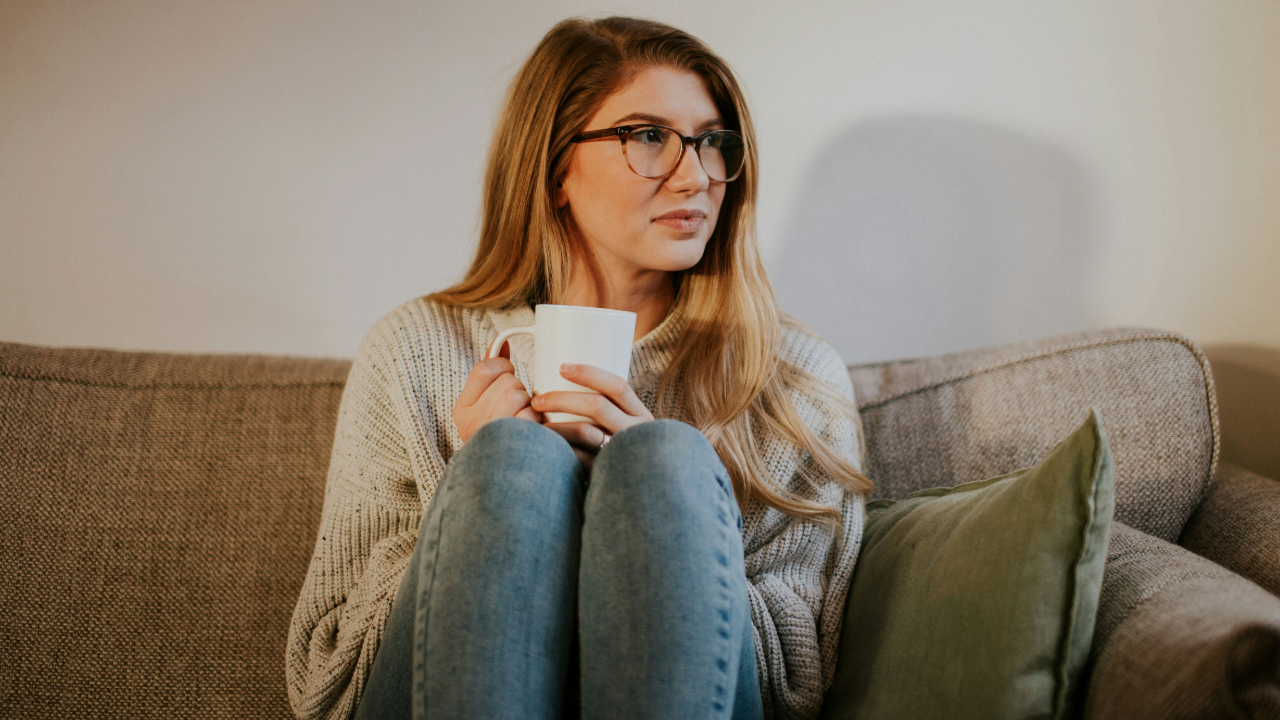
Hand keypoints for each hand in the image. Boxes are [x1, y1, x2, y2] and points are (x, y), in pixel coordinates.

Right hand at [453, 341, 540, 442]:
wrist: (503, 480)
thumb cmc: (500, 434)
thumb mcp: (485, 403)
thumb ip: (491, 372)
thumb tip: (501, 342)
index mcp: (462, 410)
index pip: (483, 369)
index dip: (503, 366)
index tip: (508, 374)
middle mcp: (471, 424)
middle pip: (507, 382)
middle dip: (519, 389)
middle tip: (518, 405)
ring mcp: (490, 436)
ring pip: (518, 396)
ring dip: (529, 405)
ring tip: (524, 418)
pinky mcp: (511, 447)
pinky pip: (530, 417)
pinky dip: (536, 421)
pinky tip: (532, 432)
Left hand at [533, 363, 653, 468]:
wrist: (646, 493)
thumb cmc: (625, 453)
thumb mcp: (628, 429)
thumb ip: (608, 414)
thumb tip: (567, 386)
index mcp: (640, 414)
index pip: (617, 386)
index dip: (589, 373)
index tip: (562, 367)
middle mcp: (636, 431)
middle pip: (597, 406)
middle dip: (562, 399)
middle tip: (536, 400)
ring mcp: (623, 453)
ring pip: (586, 432)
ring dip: (555, 426)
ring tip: (534, 424)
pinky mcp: (609, 473)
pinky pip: (581, 459)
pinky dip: (561, 450)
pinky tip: (545, 449)